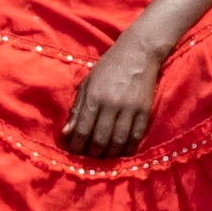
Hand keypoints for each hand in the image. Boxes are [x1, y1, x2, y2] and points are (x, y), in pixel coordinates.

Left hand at [64, 42, 169, 161]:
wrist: (138, 52)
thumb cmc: (108, 67)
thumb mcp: (87, 84)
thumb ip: (77, 109)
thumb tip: (66, 133)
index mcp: (94, 96)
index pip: (81, 130)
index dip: (76, 146)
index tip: (74, 152)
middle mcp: (111, 104)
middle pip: (100, 139)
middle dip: (92, 153)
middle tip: (88, 158)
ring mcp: (129, 108)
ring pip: (118, 141)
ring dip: (109, 154)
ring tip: (103, 157)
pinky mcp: (145, 110)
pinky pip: (136, 137)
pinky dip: (128, 148)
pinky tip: (121, 151)